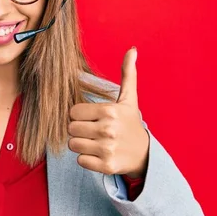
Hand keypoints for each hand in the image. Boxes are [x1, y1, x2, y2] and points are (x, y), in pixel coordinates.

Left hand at [67, 47, 149, 177]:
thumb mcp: (129, 99)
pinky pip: (80, 161)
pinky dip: (86, 159)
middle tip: (93, 131)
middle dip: (79, 130)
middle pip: (70, 128)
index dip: (79, 115)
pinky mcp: (106, 166)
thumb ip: (127, 74)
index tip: (92, 118)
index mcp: (109, 110)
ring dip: (81, 144)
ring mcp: (107, 148)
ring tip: (95, 142)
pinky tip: (98, 155)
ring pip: (73, 144)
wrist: (146, 154)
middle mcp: (108, 129)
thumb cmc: (130, 123)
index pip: (73, 112)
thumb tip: (132, 49)